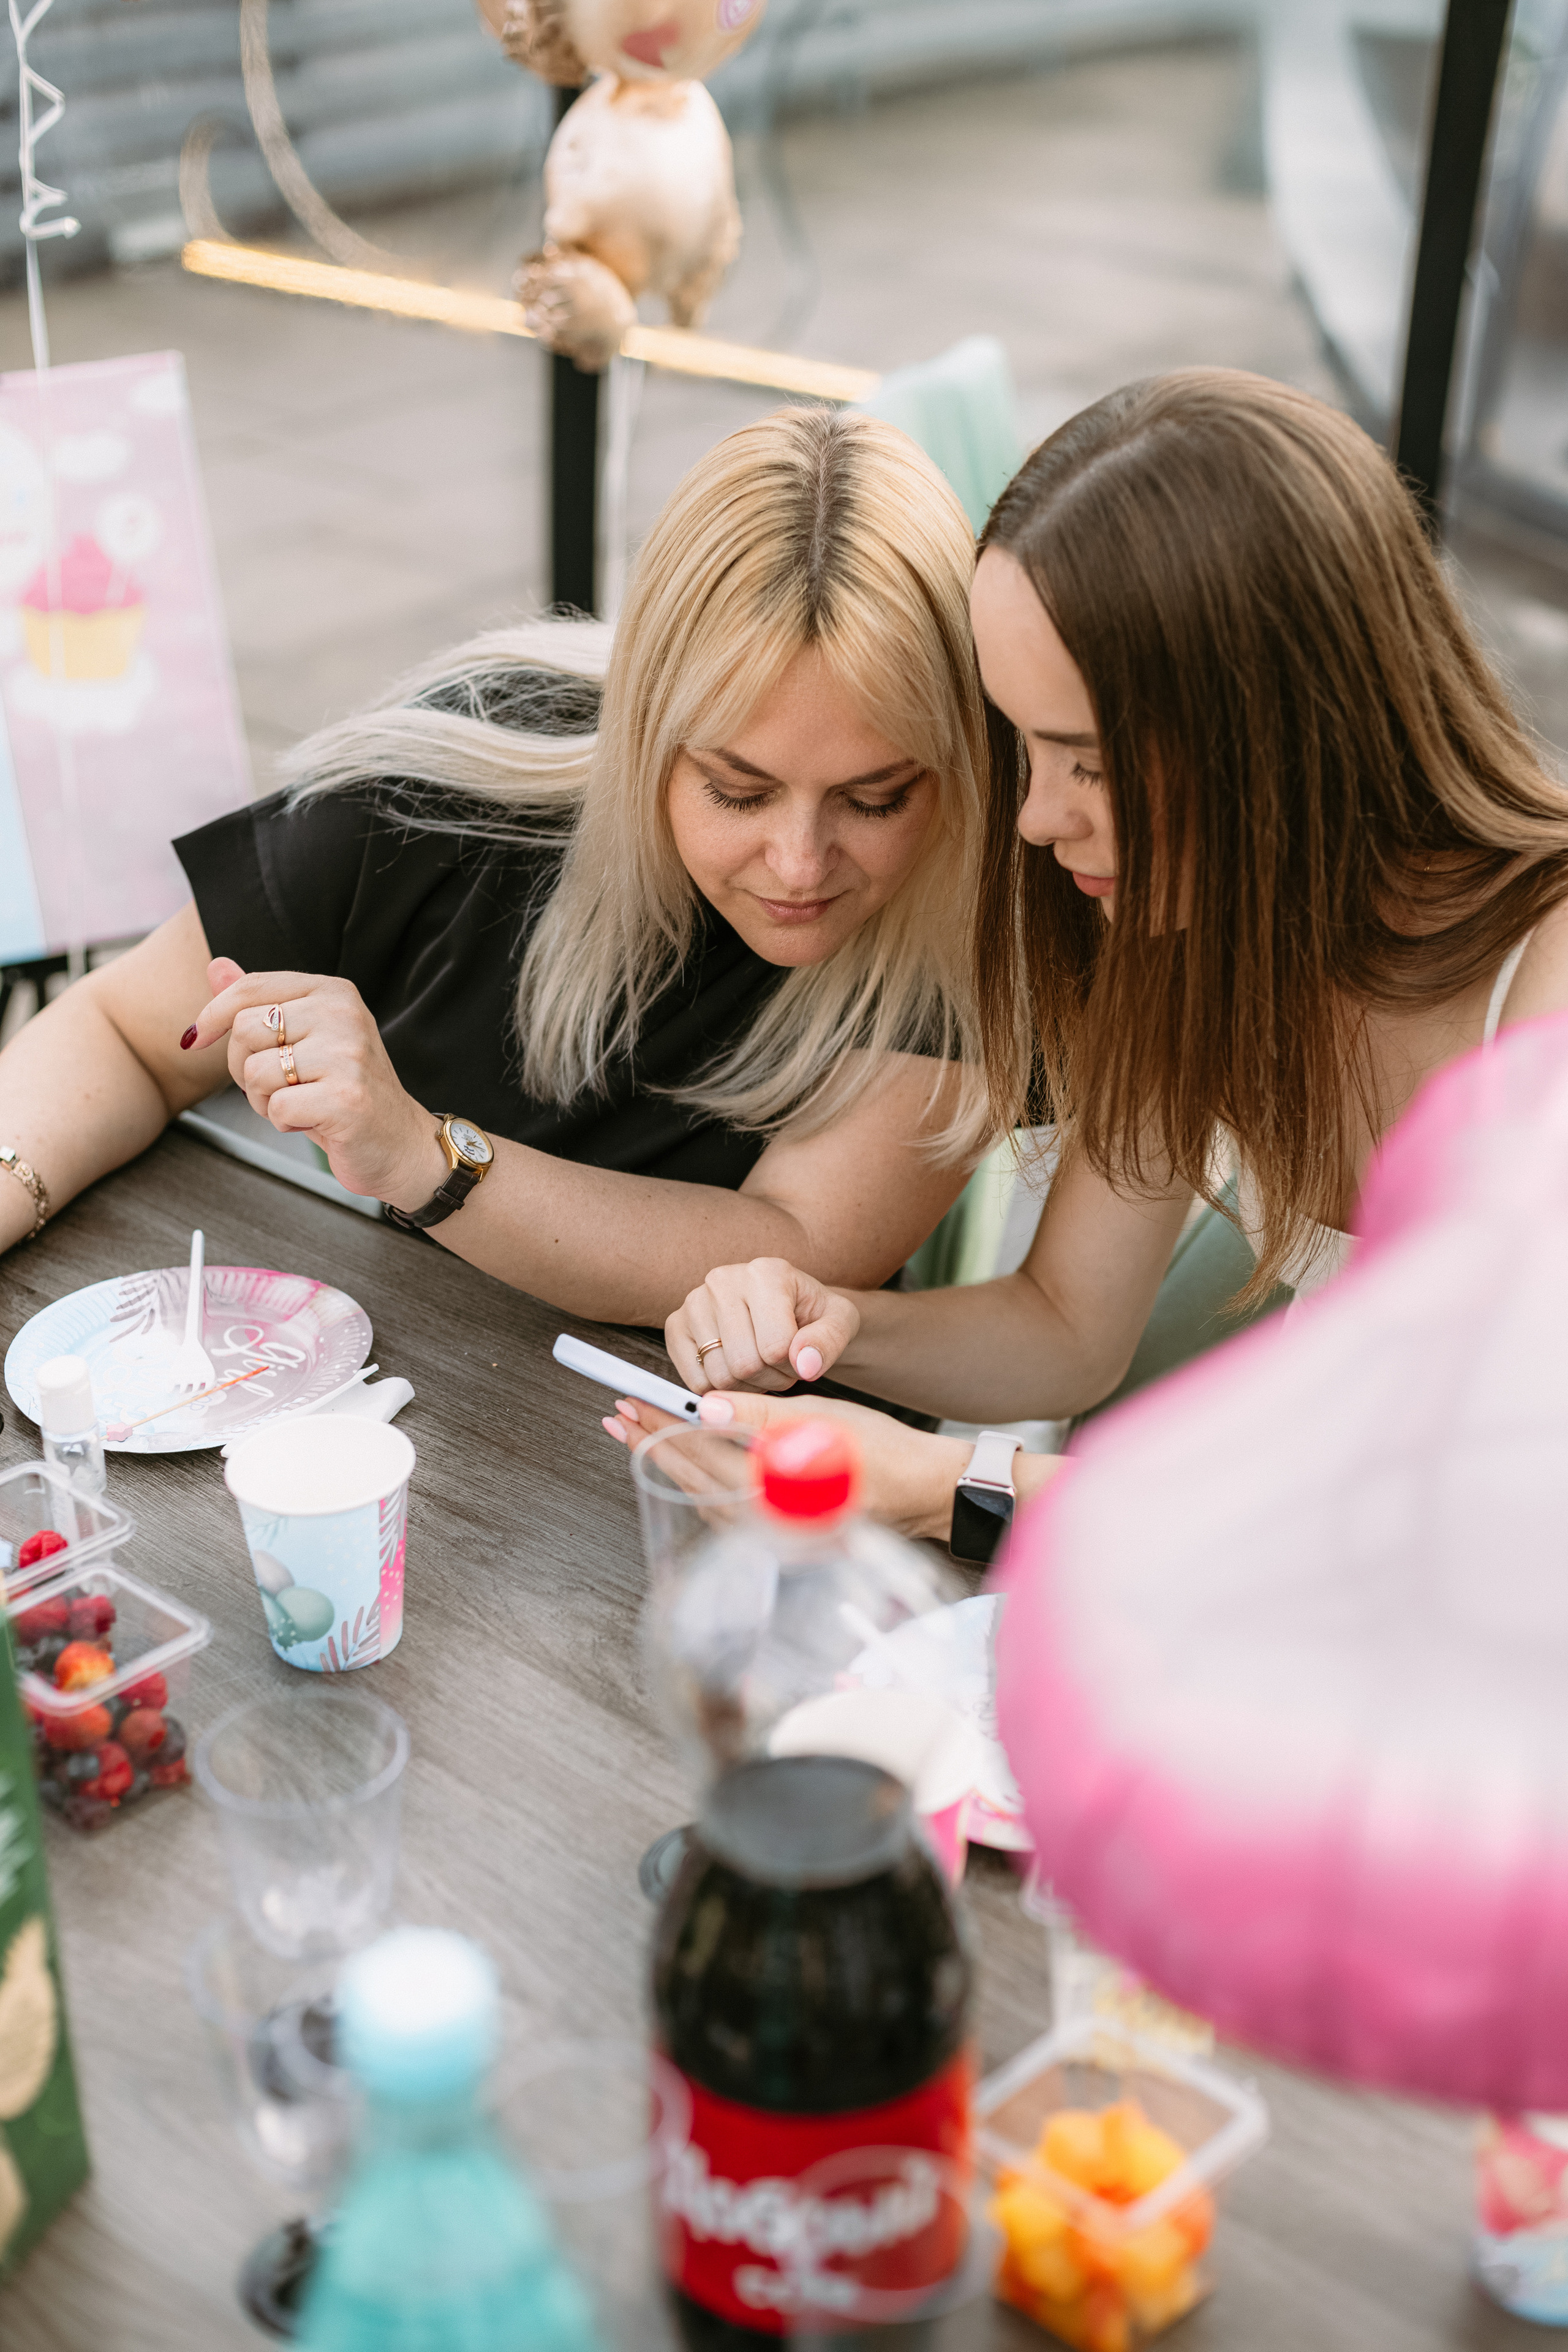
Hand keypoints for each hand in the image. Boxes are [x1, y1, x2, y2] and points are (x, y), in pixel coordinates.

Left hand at [182, 958, 440, 1204]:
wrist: (399, 1143)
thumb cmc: (343, 1090)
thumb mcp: (303, 1038)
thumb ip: (260, 1002)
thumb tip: (215, 966)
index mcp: (334, 991)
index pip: (251, 988)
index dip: (212, 1015)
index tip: (197, 1039)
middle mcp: (344, 1015)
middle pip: (244, 1030)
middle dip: (243, 1067)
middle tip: (277, 1086)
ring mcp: (348, 1055)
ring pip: (255, 1073)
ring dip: (264, 1101)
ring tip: (300, 1104)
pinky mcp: (347, 1098)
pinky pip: (277, 1107)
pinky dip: (285, 1122)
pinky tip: (314, 1122)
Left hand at [602, 1389, 969, 1543]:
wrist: (925, 1492)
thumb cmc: (883, 1450)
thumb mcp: (822, 1419)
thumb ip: (760, 1417)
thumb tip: (705, 1409)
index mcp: (773, 1487)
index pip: (699, 1452)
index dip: (659, 1424)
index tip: (629, 1400)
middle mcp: (765, 1520)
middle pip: (690, 1478)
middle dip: (650, 1444)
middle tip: (617, 1415)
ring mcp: (770, 1534)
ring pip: (702, 1498)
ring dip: (669, 1465)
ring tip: (640, 1435)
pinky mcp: (779, 1536)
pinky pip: (723, 1513)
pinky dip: (698, 1487)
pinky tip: (689, 1470)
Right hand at [665, 1258, 860, 1393]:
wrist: (790, 1308)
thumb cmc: (815, 1315)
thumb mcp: (840, 1321)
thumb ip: (830, 1340)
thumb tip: (805, 1365)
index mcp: (766, 1273)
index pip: (775, 1347)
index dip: (793, 1366)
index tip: (801, 1355)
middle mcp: (723, 1280)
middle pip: (744, 1364)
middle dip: (771, 1379)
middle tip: (781, 1365)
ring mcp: (694, 1301)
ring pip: (719, 1376)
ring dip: (747, 1386)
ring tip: (762, 1366)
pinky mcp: (676, 1325)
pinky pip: (696, 1380)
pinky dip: (720, 1388)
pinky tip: (736, 1368)